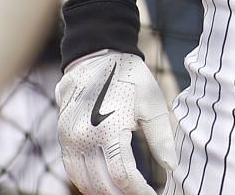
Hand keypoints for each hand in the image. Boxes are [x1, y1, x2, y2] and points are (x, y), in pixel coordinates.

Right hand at [56, 51, 177, 194]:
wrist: (97, 54)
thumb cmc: (130, 77)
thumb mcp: (152, 103)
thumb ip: (161, 139)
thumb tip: (172, 168)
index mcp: (109, 128)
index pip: (122, 176)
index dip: (139, 192)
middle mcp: (84, 136)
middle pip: (101, 184)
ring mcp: (69, 138)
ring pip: (83, 182)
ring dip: (103, 192)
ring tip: (125, 192)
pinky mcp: (62, 136)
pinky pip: (71, 169)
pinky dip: (86, 182)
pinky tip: (104, 184)